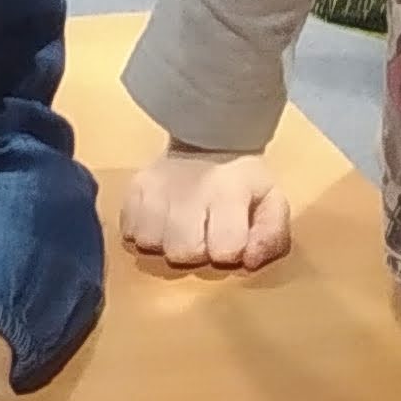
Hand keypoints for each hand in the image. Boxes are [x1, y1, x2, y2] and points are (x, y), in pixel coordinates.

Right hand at [119, 143, 291, 271]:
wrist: (209, 139)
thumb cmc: (242, 181)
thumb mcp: (271, 202)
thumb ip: (272, 235)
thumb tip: (249, 261)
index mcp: (228, 192)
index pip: (224, 251)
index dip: (229, 250)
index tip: (231, 237)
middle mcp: (189, 190)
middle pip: (181, 253)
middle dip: (194, 250)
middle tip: (202, 232)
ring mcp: (155, 189)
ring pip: (150, 244)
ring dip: (166, 242)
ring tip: (179, 226)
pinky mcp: (133, 189)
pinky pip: (128, 231)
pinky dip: (143, 231)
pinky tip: (161, 220)